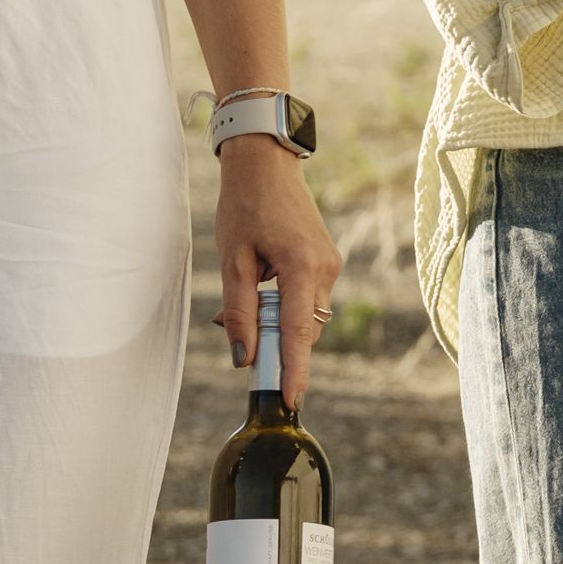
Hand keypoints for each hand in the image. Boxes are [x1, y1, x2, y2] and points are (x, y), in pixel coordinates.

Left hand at [213, 135, 342, 373]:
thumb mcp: (232, 260)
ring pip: (306, 317)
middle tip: (241, 341)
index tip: (291, 400)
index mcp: (301, 267)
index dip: (293, 370)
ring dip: (279, 324)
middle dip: (277, 346)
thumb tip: (244, 356)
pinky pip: (307, 299)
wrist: (266, 164)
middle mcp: (325, 270)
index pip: (298, 333)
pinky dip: (285, 306)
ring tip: (244, 300)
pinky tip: (260, 286)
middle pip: (304, 330)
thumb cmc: (245, 205)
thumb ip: (239, 311)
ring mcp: (330, 266)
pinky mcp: (327, 262)